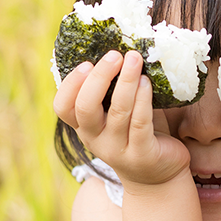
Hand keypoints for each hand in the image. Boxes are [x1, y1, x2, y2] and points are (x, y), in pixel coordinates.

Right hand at [52, 49, 190, 187]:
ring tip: (134, 59)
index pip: (62, 107)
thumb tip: (118, 45)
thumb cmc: (136, 133)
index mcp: (83, 126)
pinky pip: (140, 123)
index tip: (86, 63)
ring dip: (126, 82)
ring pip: (117, 112)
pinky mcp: (142, 154)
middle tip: (114, 55)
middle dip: (99, 78)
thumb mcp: (116, 113)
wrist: (157, 176)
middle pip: (85, 108)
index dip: (70, 85)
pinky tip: (147, 82)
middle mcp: (94, 139)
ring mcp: (117, 149)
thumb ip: (112, 89)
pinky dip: (143, 100)